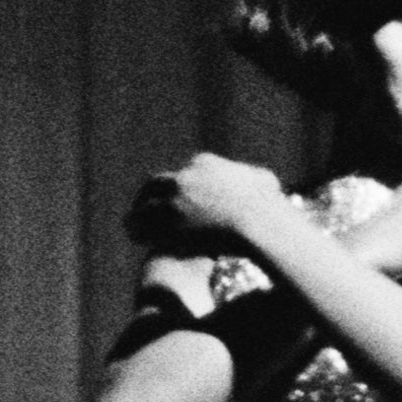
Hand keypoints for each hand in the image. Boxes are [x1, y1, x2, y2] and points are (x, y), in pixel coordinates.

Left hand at [124, 152, 287, 252]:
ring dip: (138, 214)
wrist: (257, 220)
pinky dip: (137, 230)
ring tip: (133, 226)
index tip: (176, 197)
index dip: (179, 186)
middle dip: (150, 195)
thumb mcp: (264, 182)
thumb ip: (257, 178)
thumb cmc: (268, 206)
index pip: (184, 172)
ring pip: (146, 204)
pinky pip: (143, 224)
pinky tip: (136, 239)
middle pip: (157, 184)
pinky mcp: (167, 220)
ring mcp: (173, 197)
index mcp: (204, 163)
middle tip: (145, 208)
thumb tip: (263, 180)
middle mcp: (184, 176)